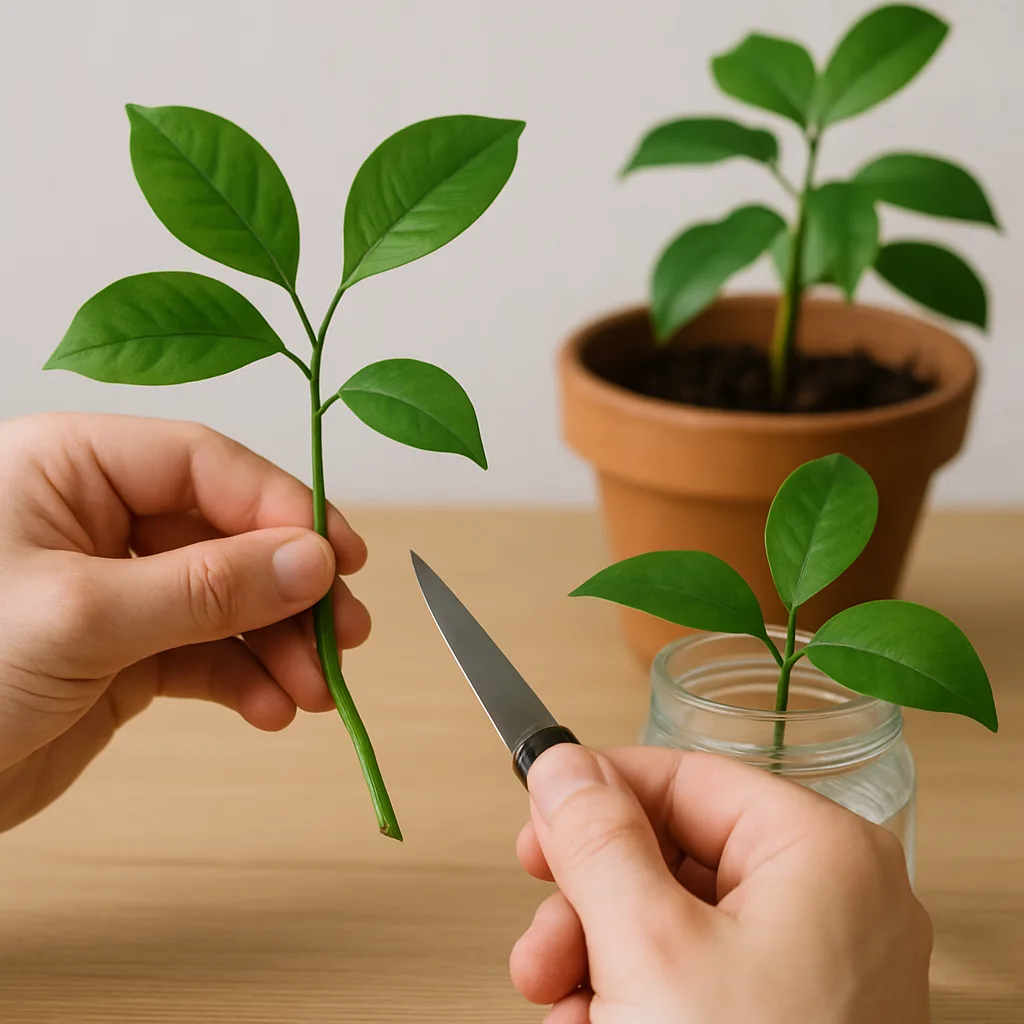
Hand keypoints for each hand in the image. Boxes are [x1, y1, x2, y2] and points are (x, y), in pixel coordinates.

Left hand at [0, 413, 370, 830]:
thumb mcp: (83, 616)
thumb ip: (206, 586)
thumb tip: (313, 562)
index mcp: (74, 466)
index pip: (206, 464)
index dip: (282, 508)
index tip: (337, 560)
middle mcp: (100, 517)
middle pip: (229, 535)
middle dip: (289, 591)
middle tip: (344, 633)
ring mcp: (116, 587)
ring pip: (227, 600)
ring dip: (279, 645)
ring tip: (315, 689)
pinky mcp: (123, 652)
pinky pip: (205, 653)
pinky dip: (245, 680)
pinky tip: (272, 709)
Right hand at [512, 745, 931, 1023]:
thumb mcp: (645, 946)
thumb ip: (597, 838)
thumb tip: (563, 765)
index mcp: (821, 853)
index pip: (685, 775)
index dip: (598, 791)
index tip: (535, 811)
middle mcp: (829, 902)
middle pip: (670, 853)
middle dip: (588, 901)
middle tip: (542, 937)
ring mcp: (813, 967)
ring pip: (668, 921)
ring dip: (595, 961)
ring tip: (563, 1011)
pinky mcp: (787, 1019)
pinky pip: (689, 978)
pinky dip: (630, 1000)